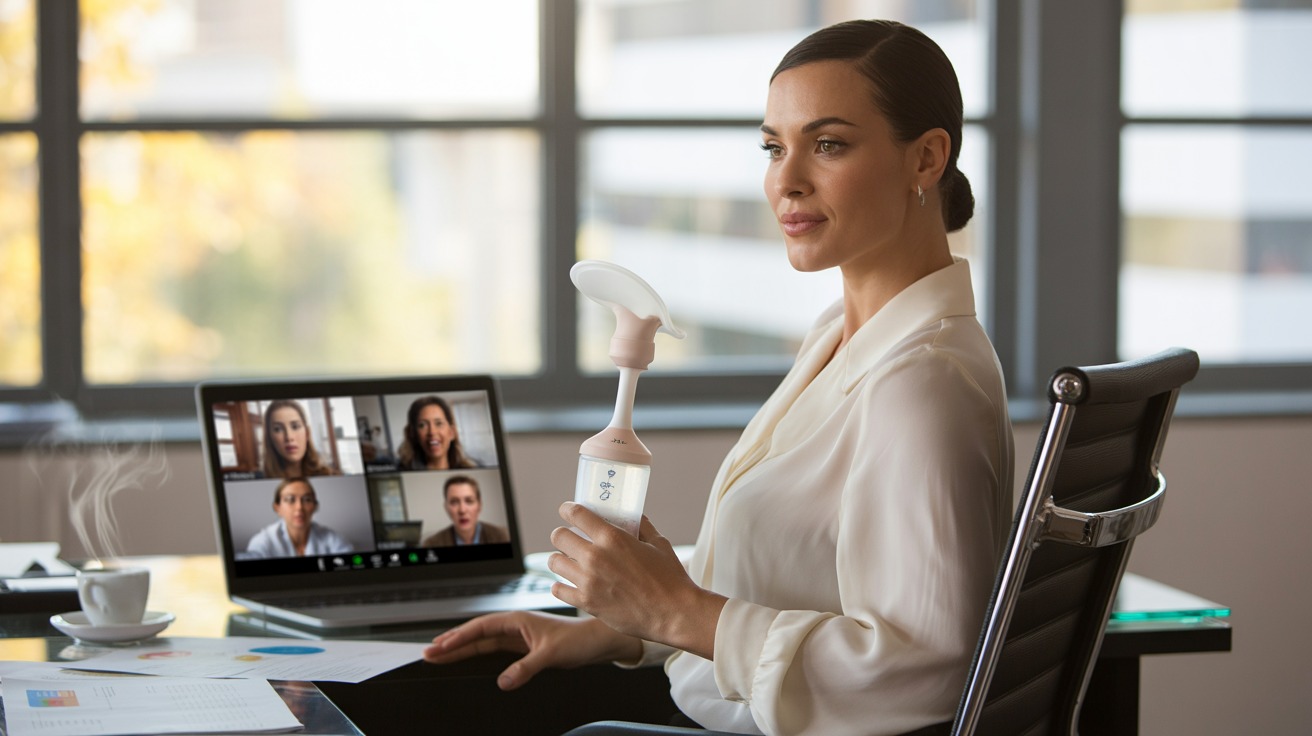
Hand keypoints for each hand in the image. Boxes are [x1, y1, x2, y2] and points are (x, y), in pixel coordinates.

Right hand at [422, 610, 638, 690]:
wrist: (598, 642)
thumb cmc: (579, 640)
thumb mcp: (551, 655)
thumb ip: (526, 668)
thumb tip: (503, 681)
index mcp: (518, 620)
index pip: (480, 627)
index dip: (458, 637)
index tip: (439, 646)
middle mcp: (516, 626)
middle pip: (476, 634)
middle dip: (452, 643)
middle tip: (428, 653)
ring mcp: (519, 637)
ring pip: (483, 642)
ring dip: (462, 648)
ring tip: (440, 654)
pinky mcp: (524, 648)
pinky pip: (494, 650)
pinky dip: (478, 654)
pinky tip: (467, 659)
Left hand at [549, 502, 725, 659]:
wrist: (673, 614)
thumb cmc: (670, 578)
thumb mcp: (659, 544)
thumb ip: (642, 527)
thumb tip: (633, 517)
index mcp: (613, 538)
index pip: (576, 514)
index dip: (568, 509)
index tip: (567, 510)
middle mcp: (596, 557)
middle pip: (559, 536)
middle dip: (562, 535)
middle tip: (569, 539)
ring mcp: (589, 581)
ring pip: (554, 562)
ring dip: (560, 559)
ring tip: (568, 562)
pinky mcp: (587, 602)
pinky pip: (558, 589)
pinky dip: (561, 585)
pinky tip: (570, 584)